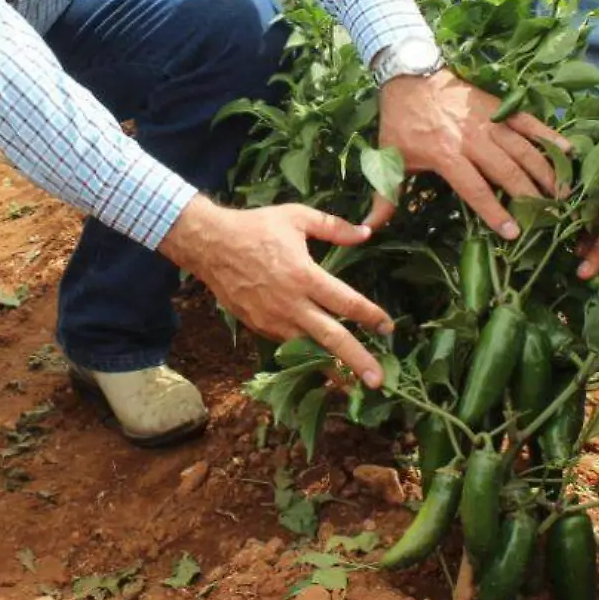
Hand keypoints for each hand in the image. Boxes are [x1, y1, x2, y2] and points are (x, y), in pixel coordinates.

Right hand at [159, 196, 394, 384]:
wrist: (209, 245)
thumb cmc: (256, 227)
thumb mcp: (297, 217)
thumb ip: (333, 226)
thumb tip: (366, 233)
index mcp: (304, 275)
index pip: (346, 302)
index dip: (370, 316)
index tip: (389, 327)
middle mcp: (290, 303)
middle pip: (331, 338)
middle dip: (357, 361)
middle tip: (380, 382)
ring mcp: (272, 319)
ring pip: (307, 348)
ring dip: (331, 366)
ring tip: (353, 383)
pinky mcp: (258, 326)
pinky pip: (287, 343)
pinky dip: (304, 352)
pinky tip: (319, 359)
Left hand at [366, 71, 570, 237]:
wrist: (410, 75)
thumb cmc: (400, 123)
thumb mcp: (389, 160)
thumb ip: (384, 199)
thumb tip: (367, 230)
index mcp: (445, 155)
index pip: (475, 189)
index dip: (495, 212)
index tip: (514, 232)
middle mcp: (471, 139)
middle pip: (507, 171)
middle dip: (530, 195)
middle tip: (551, 217)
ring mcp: (489, 121)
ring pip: (523, 149)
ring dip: (545, 171)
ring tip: (564, 194)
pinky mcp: (499, 106)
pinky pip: (528, 122)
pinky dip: (549, 134)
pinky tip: (569, 150)